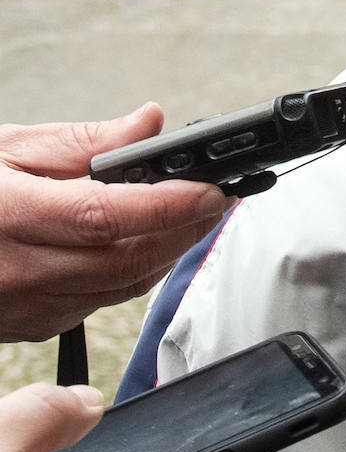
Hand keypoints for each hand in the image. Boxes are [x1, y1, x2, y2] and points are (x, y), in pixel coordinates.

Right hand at [0, 106, 232, 341]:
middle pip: (124, 260)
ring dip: (166, 254)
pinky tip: (145, 245)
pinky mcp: (28, 327)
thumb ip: (80, 141)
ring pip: (119, 288)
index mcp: (5, 216)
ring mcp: (21, 307)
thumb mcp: (3, 147)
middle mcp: (13, 271)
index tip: (212, 189)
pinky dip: (131, 275)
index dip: (168, 205)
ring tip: (193, 217)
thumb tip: (146, 124)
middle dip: (184, 230)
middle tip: (218, 200)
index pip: (105, 217)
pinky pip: (98, 304)